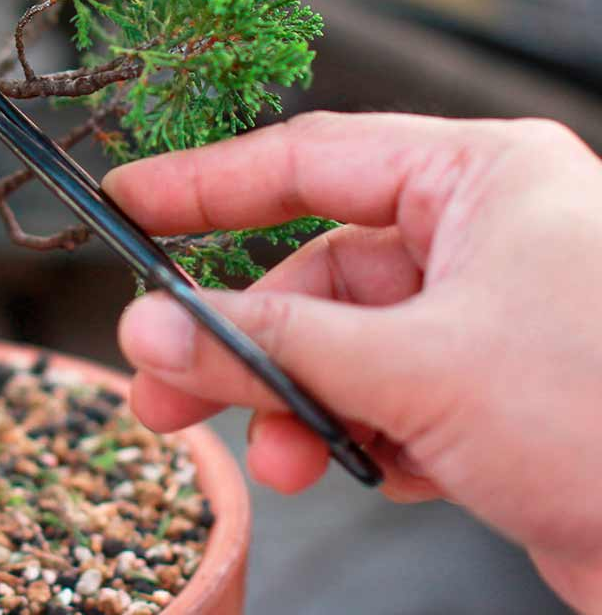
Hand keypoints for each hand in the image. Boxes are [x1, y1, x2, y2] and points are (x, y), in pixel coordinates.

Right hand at [103, 113, 601, 609]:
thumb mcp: (416, 368)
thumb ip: (270, 341)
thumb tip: (156, 328)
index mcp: (481, 178)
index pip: (310, 159)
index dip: (207, 185)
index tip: (130, 206)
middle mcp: (485, 236)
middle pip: (317, 267)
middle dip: (243, 334)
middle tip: (162, 376)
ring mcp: (491, 318)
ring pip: (346, 341)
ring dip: (296, 399)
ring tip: (269, 453)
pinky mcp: (496, 395)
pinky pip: (385, 395)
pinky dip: (352, 432)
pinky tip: (351, 466)